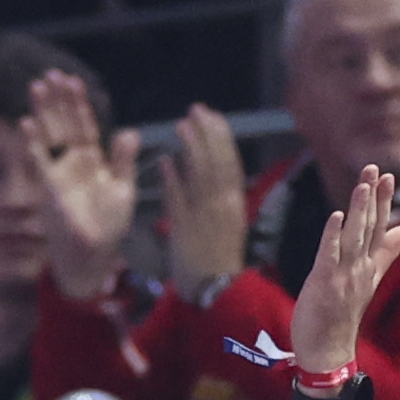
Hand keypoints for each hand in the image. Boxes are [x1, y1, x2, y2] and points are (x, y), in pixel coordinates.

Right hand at [24, 69, 141, 301]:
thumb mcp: (123, 191)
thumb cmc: (110, 225)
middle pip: (65, 123)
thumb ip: (124, 162)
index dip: (80, 104)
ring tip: (36, 87)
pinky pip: (38, 158)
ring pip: (50, 134)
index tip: (73, 82)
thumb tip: (130, 131)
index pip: (86, 125)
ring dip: (43, 112)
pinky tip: (26, 122)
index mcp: (96, 160)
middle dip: (58, 100)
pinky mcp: (47, 184)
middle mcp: (75, 160)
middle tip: (51, 74)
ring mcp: (59, 170)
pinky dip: (32, 141)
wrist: (92, 253)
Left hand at [159, 104, 248, 295]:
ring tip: (181, 125)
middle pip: (217, 163)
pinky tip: (164, 161)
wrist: (215, 289)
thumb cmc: (219, 255)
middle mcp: (222, 205)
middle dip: (208, 134)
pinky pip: (178, 201)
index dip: (221, 138)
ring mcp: (204, 216)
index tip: (213, 116)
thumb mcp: (227, 222)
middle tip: (196, 109)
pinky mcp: (185, 229)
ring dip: (192, 149)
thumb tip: (209, 168)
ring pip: (200, 177)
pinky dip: (172, 180)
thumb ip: (217, 196)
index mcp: (234, 203)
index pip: (230, 163)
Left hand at [289, 164, 399, 375]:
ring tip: (363, 185)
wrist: (328, 352)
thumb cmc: (342, 315)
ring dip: (359, 211)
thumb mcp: (368, 279)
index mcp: (369, 266)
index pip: (380, 228)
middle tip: (377, 169)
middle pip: (370, 228)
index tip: (388, 175)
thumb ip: (387, 252)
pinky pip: (331, 256)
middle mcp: (361, 269)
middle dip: (374, 198)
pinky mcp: (326, 285)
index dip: (383, 201)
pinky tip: (337, 216)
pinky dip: (334, 236)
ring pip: (354, 238)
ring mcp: (345, 277)